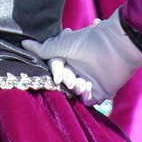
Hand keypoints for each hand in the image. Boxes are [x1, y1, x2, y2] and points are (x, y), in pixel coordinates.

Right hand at [23, 9, 141, 105]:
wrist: (117, 46)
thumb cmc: (89, 41)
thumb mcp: (64, 44)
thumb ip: (45, 49)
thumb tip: (24, 44)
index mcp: (70, 57)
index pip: (56, 69)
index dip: (56, 72)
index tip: (59, 74)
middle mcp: (78, 69)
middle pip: (65, 82)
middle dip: (66, 81)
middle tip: (71, 78)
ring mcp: (90, 80)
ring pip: (75, 92)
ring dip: (76, 90)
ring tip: (82, 83)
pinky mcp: (101, 91)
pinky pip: (89, 100)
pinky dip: (87, 97)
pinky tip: (88, 90)